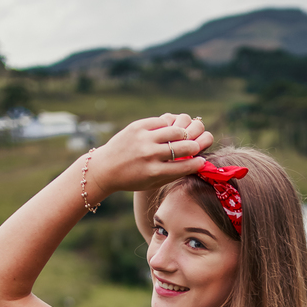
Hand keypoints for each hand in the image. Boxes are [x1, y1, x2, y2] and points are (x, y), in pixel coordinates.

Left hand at [89, 113, 213, 197]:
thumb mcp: (152, 183)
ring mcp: (143, 139)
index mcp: (154, 172)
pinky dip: (168, 126)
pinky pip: (162, 122)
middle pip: (184, 147)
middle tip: (196, 147)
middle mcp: (149, 155)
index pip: (185, 166)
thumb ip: (173, 174)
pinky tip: (169, 131)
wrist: (105, 168)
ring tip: (185, 138)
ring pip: (175, 131)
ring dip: (184, 134)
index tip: (201, 161)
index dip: (197, 163)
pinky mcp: (137, 127)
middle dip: (195, 147)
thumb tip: (197, 163)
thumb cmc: (132, 179)